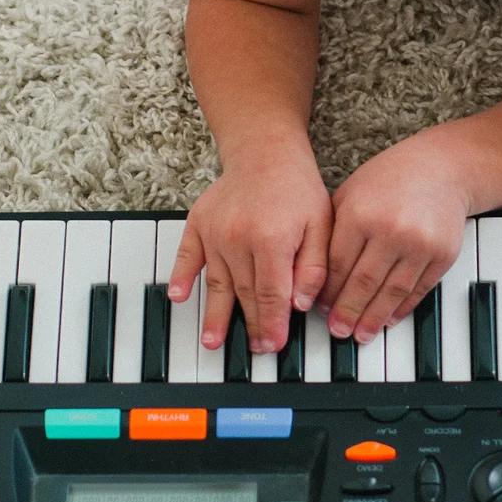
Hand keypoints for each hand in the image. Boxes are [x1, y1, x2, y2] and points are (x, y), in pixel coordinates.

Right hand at [167, 138, 331, 355]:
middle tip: (254, 349)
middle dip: (251, 325)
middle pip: (245, 293)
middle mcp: (239, 238)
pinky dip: (182, 276)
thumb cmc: (297, 188)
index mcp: (272, 239)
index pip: (272, 294)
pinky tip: (178, 296)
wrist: (265, 152)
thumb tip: (302, 304)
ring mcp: (215, 232)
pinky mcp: (198, 224)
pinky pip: (187, 256)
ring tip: (213, 341)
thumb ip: (314, 266)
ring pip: (218, 282)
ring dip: (215, 315)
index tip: (273, 344)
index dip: (273, 323)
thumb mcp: (322, 224)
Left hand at [321, 132, 475, 340]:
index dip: (327, 292)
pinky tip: (389, 319)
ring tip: (361, 335)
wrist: (443, 167)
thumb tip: (316, 280)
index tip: (320, 309)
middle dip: (347, 312)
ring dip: (374, 318)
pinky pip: (419, 290)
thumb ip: (333, 232)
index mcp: (359, 213)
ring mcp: (420, 244)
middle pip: (363, 283)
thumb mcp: (350, 194)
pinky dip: (402, 309)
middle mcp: (390, 229)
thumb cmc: (389, 179)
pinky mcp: (443, 254)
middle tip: (338, 331)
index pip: (337, 265)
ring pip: (391, 292)